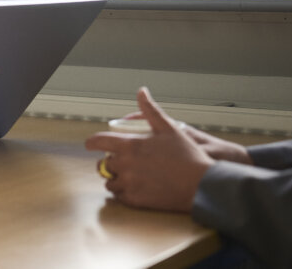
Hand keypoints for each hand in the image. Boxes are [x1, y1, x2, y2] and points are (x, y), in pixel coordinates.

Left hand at [84, 87, 214, 211]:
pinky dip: (124, 192)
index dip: (91, 142)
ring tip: (129, 175)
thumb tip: (141, 91)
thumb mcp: (169, 128)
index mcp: (130, 146)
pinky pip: (120, 196)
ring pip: (110, 181)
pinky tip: (135, 188)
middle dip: (111, 161)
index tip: (89, 144)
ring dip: (116, 178)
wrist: (203, 186)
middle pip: (104, 163)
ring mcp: (130, 184)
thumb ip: (150, 110)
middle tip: (122, 161)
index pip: (98, 142)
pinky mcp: (136, 201)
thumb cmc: (188, 156)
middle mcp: (125, 165)